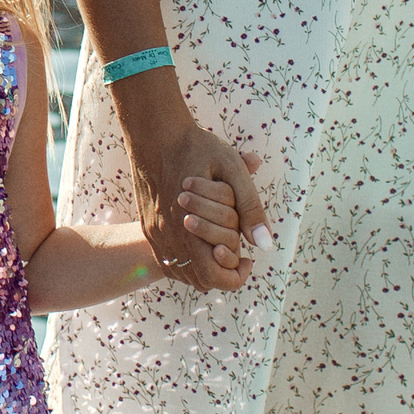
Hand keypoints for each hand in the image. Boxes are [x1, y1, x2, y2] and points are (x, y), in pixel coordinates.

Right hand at [124, 103, 267, 290]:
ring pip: (185, 273)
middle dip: (224, 268)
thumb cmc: (198, 149)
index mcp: (189, 227)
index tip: (248, 257)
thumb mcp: (232, 171)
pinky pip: (169, 259)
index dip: (237, 274)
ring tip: (219, 241)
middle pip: (202, 279)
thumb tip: (265, 244)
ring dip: (205, 264)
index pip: (216, 277)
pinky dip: (188, 257)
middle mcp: (168, 238)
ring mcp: (155, 235)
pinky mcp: (148, 228)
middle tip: (235, 248)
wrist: (155, 133)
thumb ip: (250, 208)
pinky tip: (200, 236)